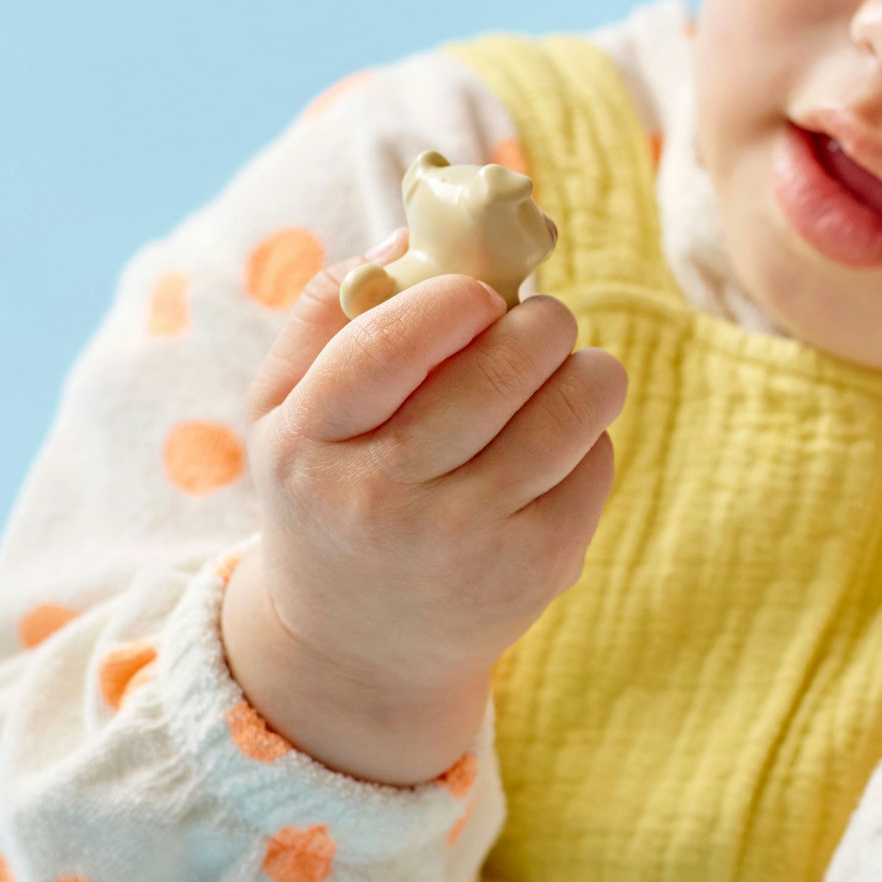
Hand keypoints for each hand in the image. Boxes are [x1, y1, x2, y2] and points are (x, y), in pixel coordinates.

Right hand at [219, 244, 624, 783]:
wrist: (360, 649)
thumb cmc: (325, 494)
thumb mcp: (285, 410)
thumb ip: (329, 312)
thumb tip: (415, 232)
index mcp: (309, 446)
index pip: (391, 342)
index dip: (455, 296)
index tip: (479, 292)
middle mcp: (384, 500)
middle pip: (503, 364)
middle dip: (538, 320)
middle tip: (534, 320)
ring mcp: (468, 540)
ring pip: (572, 403)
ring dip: (582, 364)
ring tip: (560, 365)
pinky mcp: (538, 568)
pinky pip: (595, 458)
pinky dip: (587, 431)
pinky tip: (553, 441)